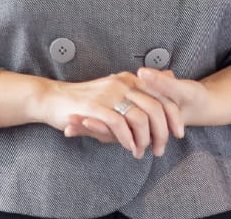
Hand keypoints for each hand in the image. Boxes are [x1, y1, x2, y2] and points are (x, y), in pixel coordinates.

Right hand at [38, 71, 169, 157]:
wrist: (52, 98)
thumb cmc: (86, 100)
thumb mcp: (114, 93)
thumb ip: (137, 93)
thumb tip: (165, 81)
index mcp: (129, 79)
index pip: (162, 94)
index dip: (174, 116)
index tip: (178, 133)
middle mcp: (122, 83)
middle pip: (156, 107)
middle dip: (162, 132)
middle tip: (159, 149)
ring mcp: (109, 94)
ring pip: (139, 118)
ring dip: (144, 139)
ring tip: (141, 151)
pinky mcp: (95, 108)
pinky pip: (119, 125)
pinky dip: (127, 140)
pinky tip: (128, 147)